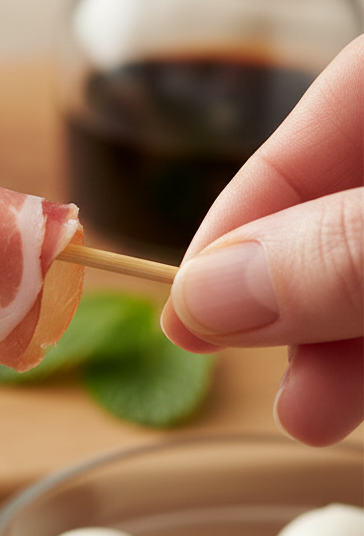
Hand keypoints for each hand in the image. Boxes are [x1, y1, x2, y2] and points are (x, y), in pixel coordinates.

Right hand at [161, 35, 362, 446]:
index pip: (322, 117)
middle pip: (350, 200)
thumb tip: (209, 293)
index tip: (189, 299)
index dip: (247, 212)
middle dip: (294, 295)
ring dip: (344, 342)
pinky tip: (363, 391)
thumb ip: (345, 253)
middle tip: (234, 362)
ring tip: (312, 418)